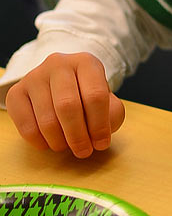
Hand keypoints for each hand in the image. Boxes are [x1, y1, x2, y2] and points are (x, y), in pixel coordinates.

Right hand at [5, 52, 124, 157]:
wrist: (59, 85)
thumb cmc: (87, 96)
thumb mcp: (108, 101)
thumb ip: (112, 114)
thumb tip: (100, 133)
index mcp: (86, 62)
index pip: (95, 95)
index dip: (100, 125)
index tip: (102, 144)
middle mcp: (58, 64)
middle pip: (68, 106)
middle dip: (78, 136)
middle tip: (83, 152)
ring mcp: (34, 77)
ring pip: (47, 119)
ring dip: (60, 142)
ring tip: (68, 147)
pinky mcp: (16, 92)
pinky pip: (27, 126)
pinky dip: (40, 142)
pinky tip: (50, 142)